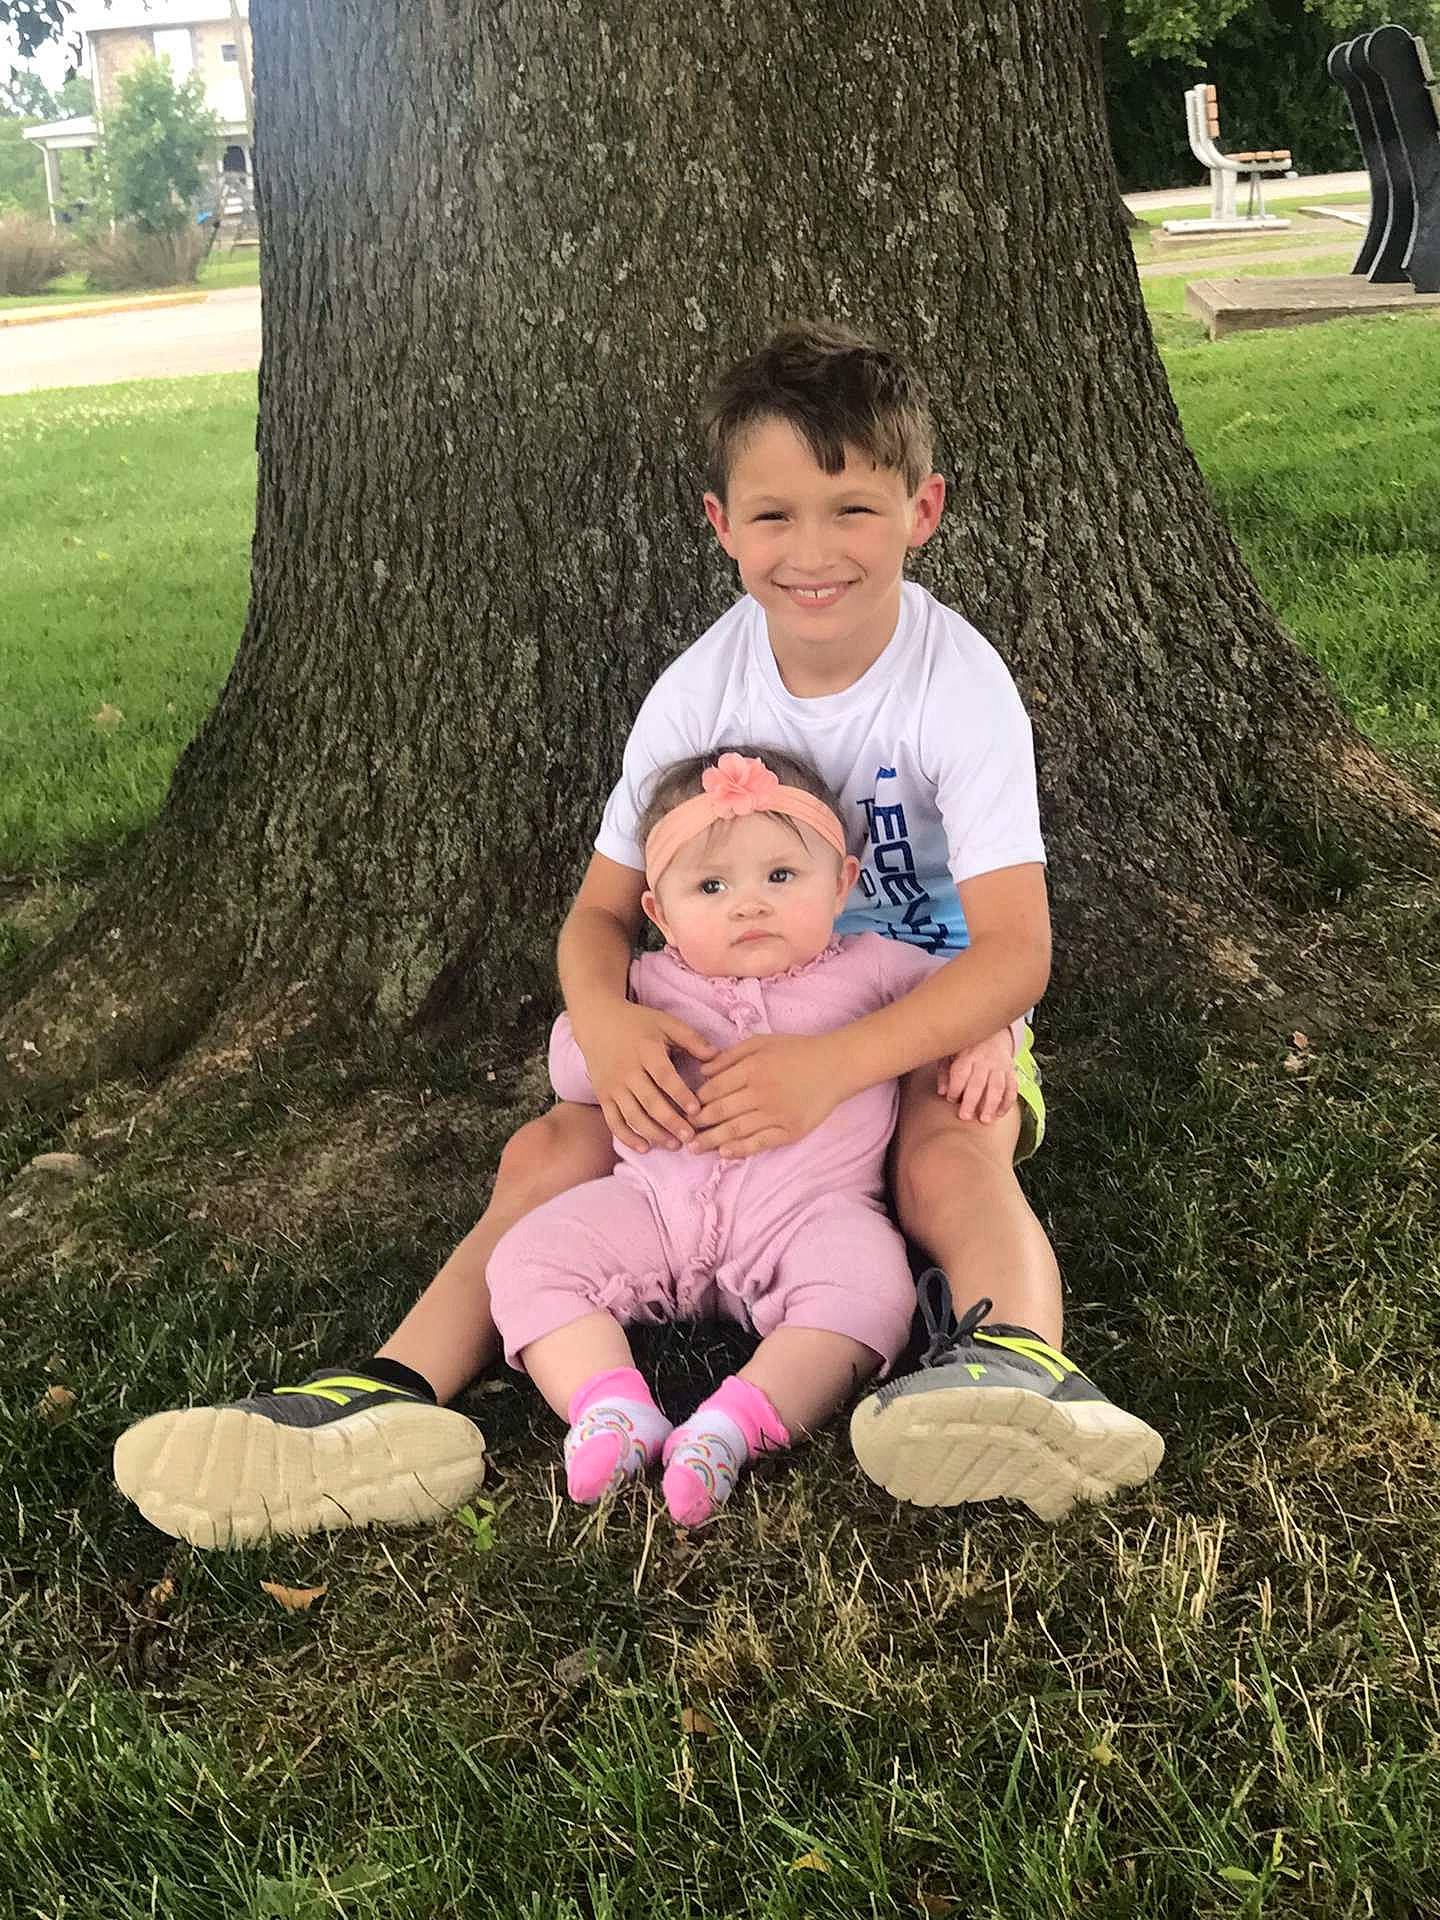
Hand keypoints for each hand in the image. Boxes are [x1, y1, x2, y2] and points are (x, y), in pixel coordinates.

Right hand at [573, 1002, 715, 1151]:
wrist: (597, 1021)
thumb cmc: (638, 1023)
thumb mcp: (665, 1023)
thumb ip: (691, 1038)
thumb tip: (716, 1055)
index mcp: (646, 1050)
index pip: (664, 1076)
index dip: (680, 1094)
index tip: (696, 1110)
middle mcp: (627, 1070)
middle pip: (649, 1101)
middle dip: (670, 1122)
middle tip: (690, 1137)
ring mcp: (613, 1085)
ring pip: (632, 1115)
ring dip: (653, 1133)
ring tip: (674, 1145)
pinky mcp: (602, 1095)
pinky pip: (613, 1121)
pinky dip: (627, 1137)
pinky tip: (645, 1147)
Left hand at [690, 1033, 852, 1159]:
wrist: (835, 1066)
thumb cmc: (797, 1051)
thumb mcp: (761, 1042)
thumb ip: (731, 1055)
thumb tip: (702, 1071)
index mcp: (752, 1068)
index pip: (714, 1089)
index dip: (696, 1100)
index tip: (685, 1107)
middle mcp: (761, 1092)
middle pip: (721, 1112)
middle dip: (698, 1123)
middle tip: (682, 1131)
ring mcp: (777, 1113)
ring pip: (736, 1130)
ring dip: (712, 1140)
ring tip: (693, 1148)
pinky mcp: (790, 1130)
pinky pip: (761, 1143)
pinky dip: (741, 1150)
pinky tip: (725, 1153)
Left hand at [938, 1027, 1016, 1121]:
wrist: (994, 1035)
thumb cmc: (968, 1048)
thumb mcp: (951, 1054)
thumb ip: (945, 1072)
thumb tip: (941, 1092)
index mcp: (967, 1055)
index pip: (961, 1072)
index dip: (955, 1088)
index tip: (951, 1099)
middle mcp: (984, 1060)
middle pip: (978, 1082)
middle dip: (972, 1101)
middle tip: (965, 1117)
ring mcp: (999, 1066)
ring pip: (997, 1086)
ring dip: (991, 1104)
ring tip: (985, 1120)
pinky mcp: (1011, 1072)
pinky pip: (1012, 1088)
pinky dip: (1007, 1102)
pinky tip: (1000, 1114)